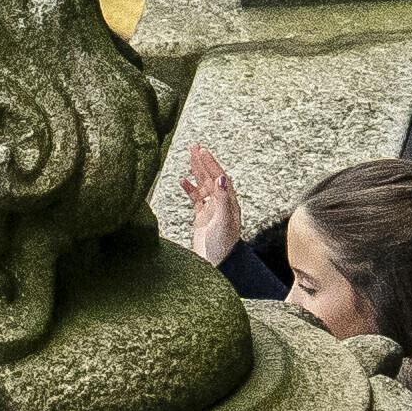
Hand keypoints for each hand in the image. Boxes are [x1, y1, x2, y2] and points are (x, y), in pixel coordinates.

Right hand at [171, 141, 243, 264]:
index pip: (220, 178)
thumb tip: (222, 178)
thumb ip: (222, 199)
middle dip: (203, 162)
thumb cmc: (221, 245)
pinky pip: (196, 198)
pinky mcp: (202, 217)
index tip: (201, 151)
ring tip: (189, 156)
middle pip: (211, 178)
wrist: (215, 264)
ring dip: (196, 171)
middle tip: (194, 146)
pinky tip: (182, 181)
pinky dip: (189, 189)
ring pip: (203, 186)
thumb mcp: (222, 220)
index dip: (210, 164)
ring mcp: (211, 210)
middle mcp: (221, 204)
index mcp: (229, 203)